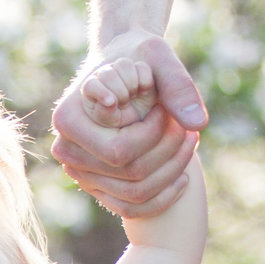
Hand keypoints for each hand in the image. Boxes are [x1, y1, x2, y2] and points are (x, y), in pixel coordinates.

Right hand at [49, 31, 206, 219]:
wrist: (124, 64)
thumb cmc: (138, 55)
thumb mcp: (158, 57)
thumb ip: (178, 86)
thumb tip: (197, 123)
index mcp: (69, 120)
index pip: (121, 151)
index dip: (156, 134)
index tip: (167, 109)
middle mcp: (67, 151)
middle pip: (131, 175)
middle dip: (169, 153)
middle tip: (189, 129)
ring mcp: (80, 173)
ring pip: (136, 194)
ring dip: (173, 172)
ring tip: (190, 142)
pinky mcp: (96, 185)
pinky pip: (131, 207)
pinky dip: (163, 196)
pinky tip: (185, 175)